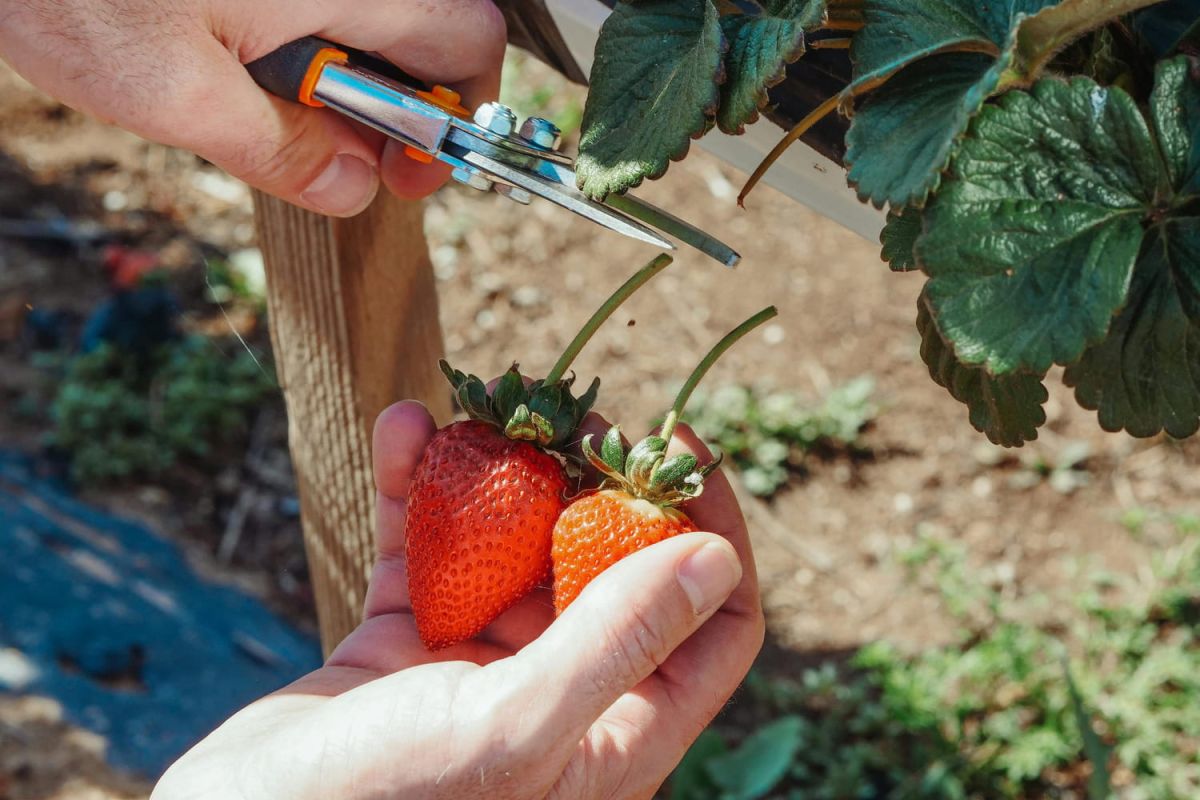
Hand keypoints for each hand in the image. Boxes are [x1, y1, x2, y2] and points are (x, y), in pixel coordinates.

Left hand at [0, 0, 505, 214]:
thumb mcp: (174, 94)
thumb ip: (281, 149)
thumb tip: (354, 188)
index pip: (469, 43)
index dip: (456, 119)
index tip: (409, 171)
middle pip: (427, 27)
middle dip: (397, 104)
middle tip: (340, 153)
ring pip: (369, 14)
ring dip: (343, 74)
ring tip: (269, 105)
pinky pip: (318, 3)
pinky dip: (303, 38)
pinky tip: (242, 60)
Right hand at [152, 400, 764, 799]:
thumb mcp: (513, 728)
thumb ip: (616, 643)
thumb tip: (713, 560)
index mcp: (614, 737)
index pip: (712, 627)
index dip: (711, 532)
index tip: (676, 444)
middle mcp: (562, 697)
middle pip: (611, 567)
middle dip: (594, 482)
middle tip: (567, 416)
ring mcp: (481, 665)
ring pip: (515, 544)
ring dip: (498, 473)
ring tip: (485, 410)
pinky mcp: (407, 640)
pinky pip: (427, 545)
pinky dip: (415, 487)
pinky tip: (402, 429)